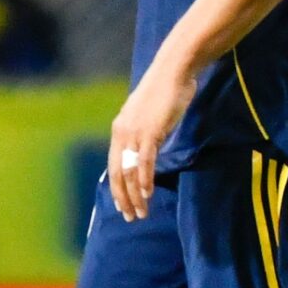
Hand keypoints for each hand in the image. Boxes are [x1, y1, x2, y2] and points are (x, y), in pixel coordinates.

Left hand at [107, 58, 195, 220]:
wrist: (173, 71)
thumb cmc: (165, 91)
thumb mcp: (148, 115)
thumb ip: (144, 133)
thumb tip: (146, 150)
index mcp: (120, 129)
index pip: (113, 166)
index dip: (118, 188)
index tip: (124, 205)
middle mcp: (122, 132)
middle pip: (117, 173)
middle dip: (124, 198)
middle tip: (131, 216)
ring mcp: (135, 132)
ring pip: (129, 171)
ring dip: (135, 195)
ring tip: (141, 212)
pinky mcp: (150, 132)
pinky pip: (145, 161)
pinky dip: (145, 179)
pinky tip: (148, 193)